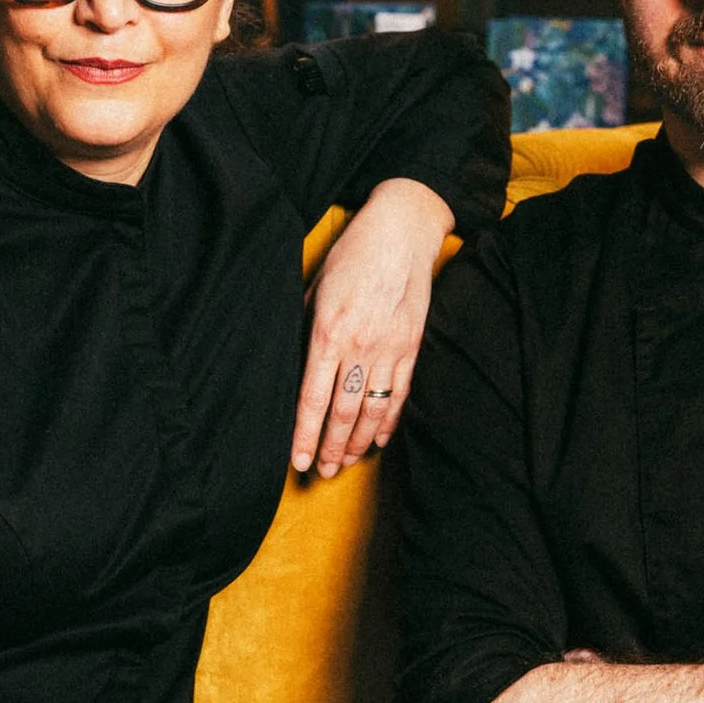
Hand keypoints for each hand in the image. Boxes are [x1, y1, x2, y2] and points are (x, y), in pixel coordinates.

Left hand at [291, 177, 453, 478]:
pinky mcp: (411, 345)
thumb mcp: (314, 289)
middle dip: (332, 447)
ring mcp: (389, 348)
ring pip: (372, 409)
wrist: (402, 231)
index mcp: (328, 332)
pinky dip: (388, 420)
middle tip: (323, 471)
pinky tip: (377, 439)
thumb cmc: (352, 255)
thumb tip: (292, 369)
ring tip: (346, 462)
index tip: (299, 459)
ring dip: (358, 441)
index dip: (305, 435)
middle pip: (343, 412)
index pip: (312, 398)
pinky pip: (399, 392)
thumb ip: (303, 330)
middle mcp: (359, 346)